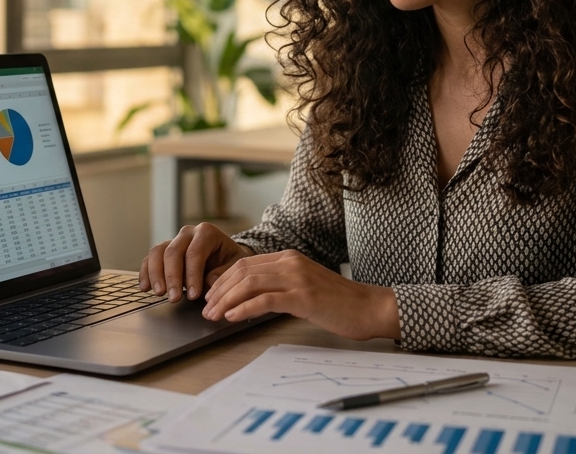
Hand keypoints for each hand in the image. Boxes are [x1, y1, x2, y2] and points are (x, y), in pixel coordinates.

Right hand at [139, 222, 252, 301]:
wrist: (226, 258)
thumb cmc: (230, 263)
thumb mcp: (234, 268)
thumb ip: (222, 274)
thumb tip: (207, 281)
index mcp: (207, 233)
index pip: (195, 252)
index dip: (192, 274)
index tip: (194, 295)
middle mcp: (188, 233)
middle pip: (173, 252)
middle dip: (172, 277)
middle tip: (174, 298)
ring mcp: (174, 241)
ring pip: (157, 252)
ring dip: (156, 274)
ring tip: (159, 294)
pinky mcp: (163, 252)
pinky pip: (149, 259)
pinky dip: (145, 273)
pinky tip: (145, 287)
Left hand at [200, 250, 400, 340]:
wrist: (370, 308)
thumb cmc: (338, 303)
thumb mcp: (305, 287)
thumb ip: (280, 286)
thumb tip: (248, 297)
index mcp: (289, 257)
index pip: (245, 264)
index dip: (222, 280)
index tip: (210, 296)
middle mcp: (291, 262)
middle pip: (242, 271)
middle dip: (218, 291)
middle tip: (205, 309)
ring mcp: (298, 278)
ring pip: (249, 283)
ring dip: (226, 300)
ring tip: (213, 316)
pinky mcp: (304, 297)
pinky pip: (265, 299)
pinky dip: (244, 308)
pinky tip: (233, 318)